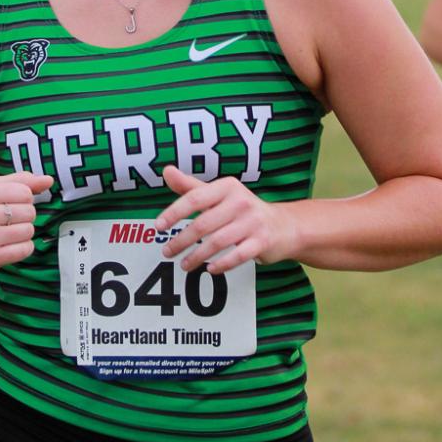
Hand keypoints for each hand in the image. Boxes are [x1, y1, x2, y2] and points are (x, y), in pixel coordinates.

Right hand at [0, 173, 48, 280]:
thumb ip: (20, 181)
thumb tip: (48, 180)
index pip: (25, 192)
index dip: (24, 200)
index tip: (11, 205)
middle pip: (29, 212)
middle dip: (24, 217)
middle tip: (7, 222)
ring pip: (29, 231)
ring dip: (23, 234)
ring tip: (6, 235)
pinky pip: (25, 249)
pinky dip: (23, 248)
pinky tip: (9, 247)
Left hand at [156, 165, 288, 273]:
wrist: (283, 225)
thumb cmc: (242, 209)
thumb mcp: (219, 194)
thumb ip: (191, 186)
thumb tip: (167, 171)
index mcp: (227, 187)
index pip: (194, 199)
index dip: (174, 213)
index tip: (158, 227)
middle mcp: (240, 201)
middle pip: (203, 224)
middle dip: (182, 240)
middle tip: (167, 252)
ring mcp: (253, 222)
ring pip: (217, 242)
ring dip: (197, 256)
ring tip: (184, 265)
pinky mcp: (262, 242)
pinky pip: (237, 256)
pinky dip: (221, 264)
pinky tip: (210, 269)